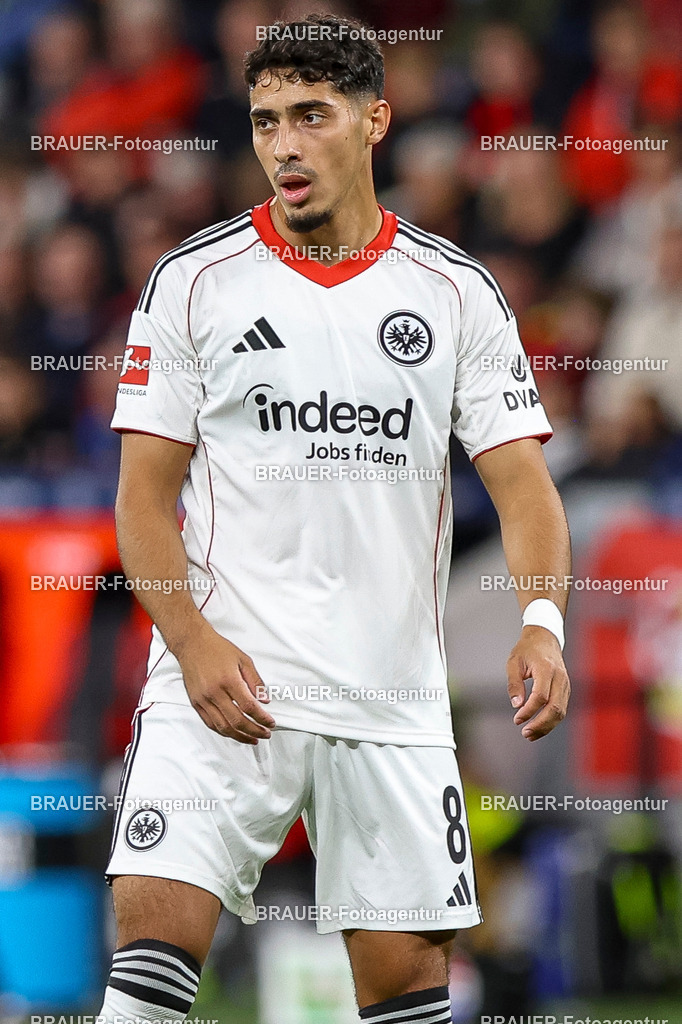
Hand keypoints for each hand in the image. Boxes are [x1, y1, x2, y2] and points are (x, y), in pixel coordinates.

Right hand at [176, 624, 275, 742]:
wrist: (192, 644)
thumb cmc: (216, 649)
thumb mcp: (243, 659)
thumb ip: (256, 681)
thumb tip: (265, 699)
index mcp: (229, 680)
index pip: (249, 707)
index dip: (262, 718)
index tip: (270, 722)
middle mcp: (214, 692)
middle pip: (237, 721)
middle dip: (254, 731)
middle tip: (265, 733)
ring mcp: (203, 699)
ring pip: (223, 727)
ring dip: (240, 736)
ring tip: (252, 738)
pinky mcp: (195, 703)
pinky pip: (210, 723)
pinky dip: (223, 731)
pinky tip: (233, 733)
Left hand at [506, 625, 570, 740]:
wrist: (545, 638)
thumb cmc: (527, 649)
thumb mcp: (514, 662)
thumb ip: (514, 684)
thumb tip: (516, 705)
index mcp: (546, 669)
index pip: (541, 696)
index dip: (529, 711)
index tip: (517, 719)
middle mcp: (560, 678)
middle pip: (555, 708)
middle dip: (540, 724)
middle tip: (525, 733)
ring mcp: (566, 684)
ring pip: (561, 712)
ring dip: (546, 726)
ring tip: (530, 734)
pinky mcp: (566, 690)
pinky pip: (561, 709)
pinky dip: (551, 721)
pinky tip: (538, 726)